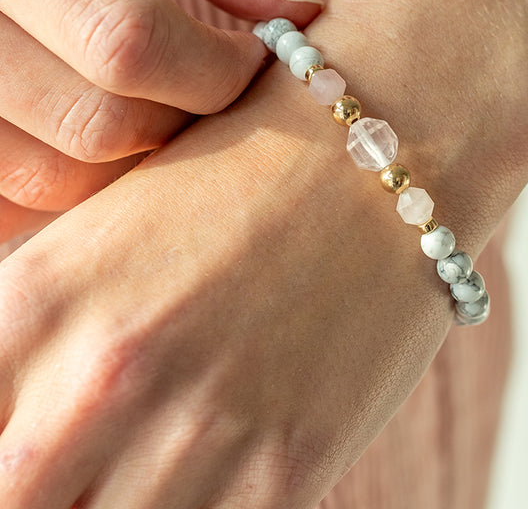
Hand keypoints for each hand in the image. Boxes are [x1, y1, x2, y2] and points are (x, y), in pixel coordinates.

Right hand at [0, 0, 321, 240]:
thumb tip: (296, 5)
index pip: (127, 41)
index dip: (217, 68)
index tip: (259, 56)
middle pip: (98, 126)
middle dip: (183, 116)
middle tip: (207, 83)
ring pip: (54, 180)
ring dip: (134, 156)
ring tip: (150, 99)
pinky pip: (11, 203)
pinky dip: (70, 175)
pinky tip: (85, 122)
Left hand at [0, 0, 527, 505]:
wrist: (384, 158)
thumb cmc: (252, 176)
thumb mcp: (119, 229)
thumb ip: (45, 335)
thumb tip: (25, 409)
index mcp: (40, 295)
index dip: (6, 449)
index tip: (36, 446)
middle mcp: (103, 372)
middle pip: (17, 495)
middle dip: (48, 488)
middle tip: (87, 468)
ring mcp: (200, 429)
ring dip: (117, 506)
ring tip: (149, 467)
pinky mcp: (289, 468)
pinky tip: (209, 477)